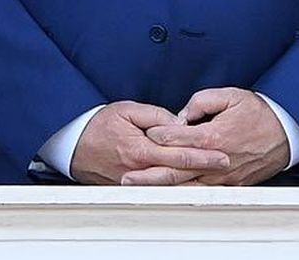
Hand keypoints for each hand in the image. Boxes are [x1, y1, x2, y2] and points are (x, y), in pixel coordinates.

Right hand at [69, 100, 228, 184]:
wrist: (72, 145)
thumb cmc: (98, 125)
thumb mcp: (126, 110)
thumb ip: (155, 116)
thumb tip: (178, 122)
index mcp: (140, 150)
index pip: (179, 154)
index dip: (203, 154)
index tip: (222, 153)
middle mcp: (140, 170)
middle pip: (180, 173)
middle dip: (205, 169)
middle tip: (226, 165)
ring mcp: (136, 182)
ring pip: (171, 185)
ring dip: (194, 180)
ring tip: (215, 175)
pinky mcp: (132, 188)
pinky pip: (158, 189)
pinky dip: (177, 187)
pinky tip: (190, 184)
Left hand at [128, 88, 289, 185]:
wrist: (287, 134)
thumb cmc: (259, 113)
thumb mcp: (231, 95)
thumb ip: (202, 101)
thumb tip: (182, 114)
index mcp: (214, 136)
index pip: (178, 139)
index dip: (159, 136)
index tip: (144, 133)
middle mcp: (216, 160)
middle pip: (177, 170)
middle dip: (149, 174)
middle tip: (127, 177)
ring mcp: (223, 176)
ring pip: (187, 185)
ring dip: (162, 188)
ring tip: (140, 189)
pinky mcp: (230, 184)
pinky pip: (203, 191)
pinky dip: (183, 193)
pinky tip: (168, 195)